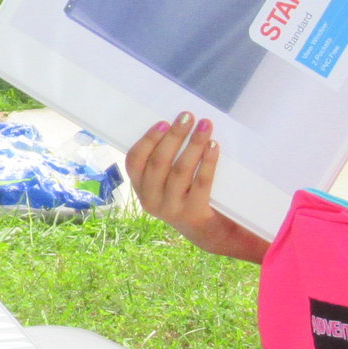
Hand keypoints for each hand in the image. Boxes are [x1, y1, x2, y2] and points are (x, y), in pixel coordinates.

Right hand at [124, 112, 270, 262]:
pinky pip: (201, 182)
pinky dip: (207, 162)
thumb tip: (175, 123)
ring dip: (193, 144)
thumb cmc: (184, 195)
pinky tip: (214, 146)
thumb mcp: (164, 183)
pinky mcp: (193, 213)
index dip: (148, 140)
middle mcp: (150, 200)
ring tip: (205, 125)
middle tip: (188, 116)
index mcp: (139, 188)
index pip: (134, 161)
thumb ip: (163, 160)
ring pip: (180, 170)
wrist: (206, 232)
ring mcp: (171, 208)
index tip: (164, 121)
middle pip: (159, 162)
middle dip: (174, 136)